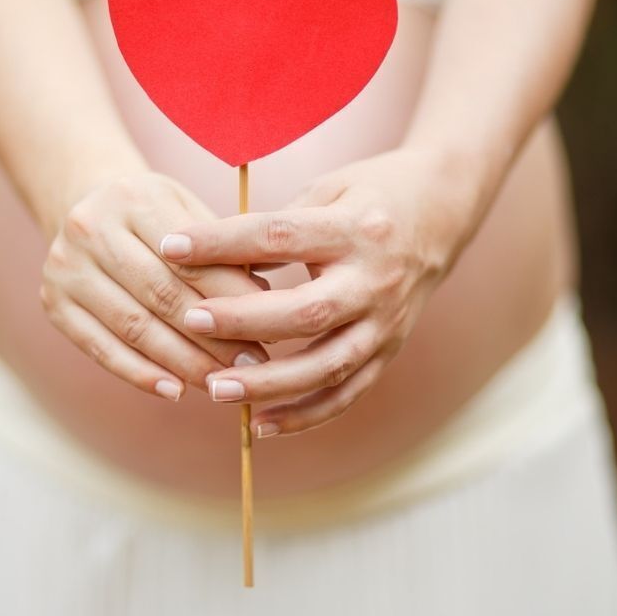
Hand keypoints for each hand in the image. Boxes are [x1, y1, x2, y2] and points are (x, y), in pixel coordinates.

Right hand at [41, 171, 269, 400]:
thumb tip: (265, 302)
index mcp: (134, 198)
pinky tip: (175, 391)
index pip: (190, 258)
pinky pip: (101, 348)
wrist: (83, 207)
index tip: (270, 327)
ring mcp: (66, 268)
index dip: (231, 297)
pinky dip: (140, 374)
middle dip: (213, 336)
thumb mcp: (188, 212)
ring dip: (183, 362)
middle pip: (162, 295)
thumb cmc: (155, 217)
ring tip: (222, 383)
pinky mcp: (53, 303)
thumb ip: (223, 252)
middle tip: (253, 365)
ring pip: (134, 327)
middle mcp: (91, 229)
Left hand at [159, 149, 482, 435]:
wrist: (445, 211)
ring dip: (269, 383)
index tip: (171, 247)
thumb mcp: (328, 189)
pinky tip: (258, 426)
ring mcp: (386, 322)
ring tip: (215, 389)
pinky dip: (304, 415)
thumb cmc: (370, 194)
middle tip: (189, 320)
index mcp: (356, 229)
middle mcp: (376, 280)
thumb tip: (208, 258)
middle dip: (243, 320)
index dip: (223, 242)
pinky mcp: (389, 350)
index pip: (280, 236)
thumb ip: (276, 224)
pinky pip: (347, 394)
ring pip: (327, 364)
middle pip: (306, 311)